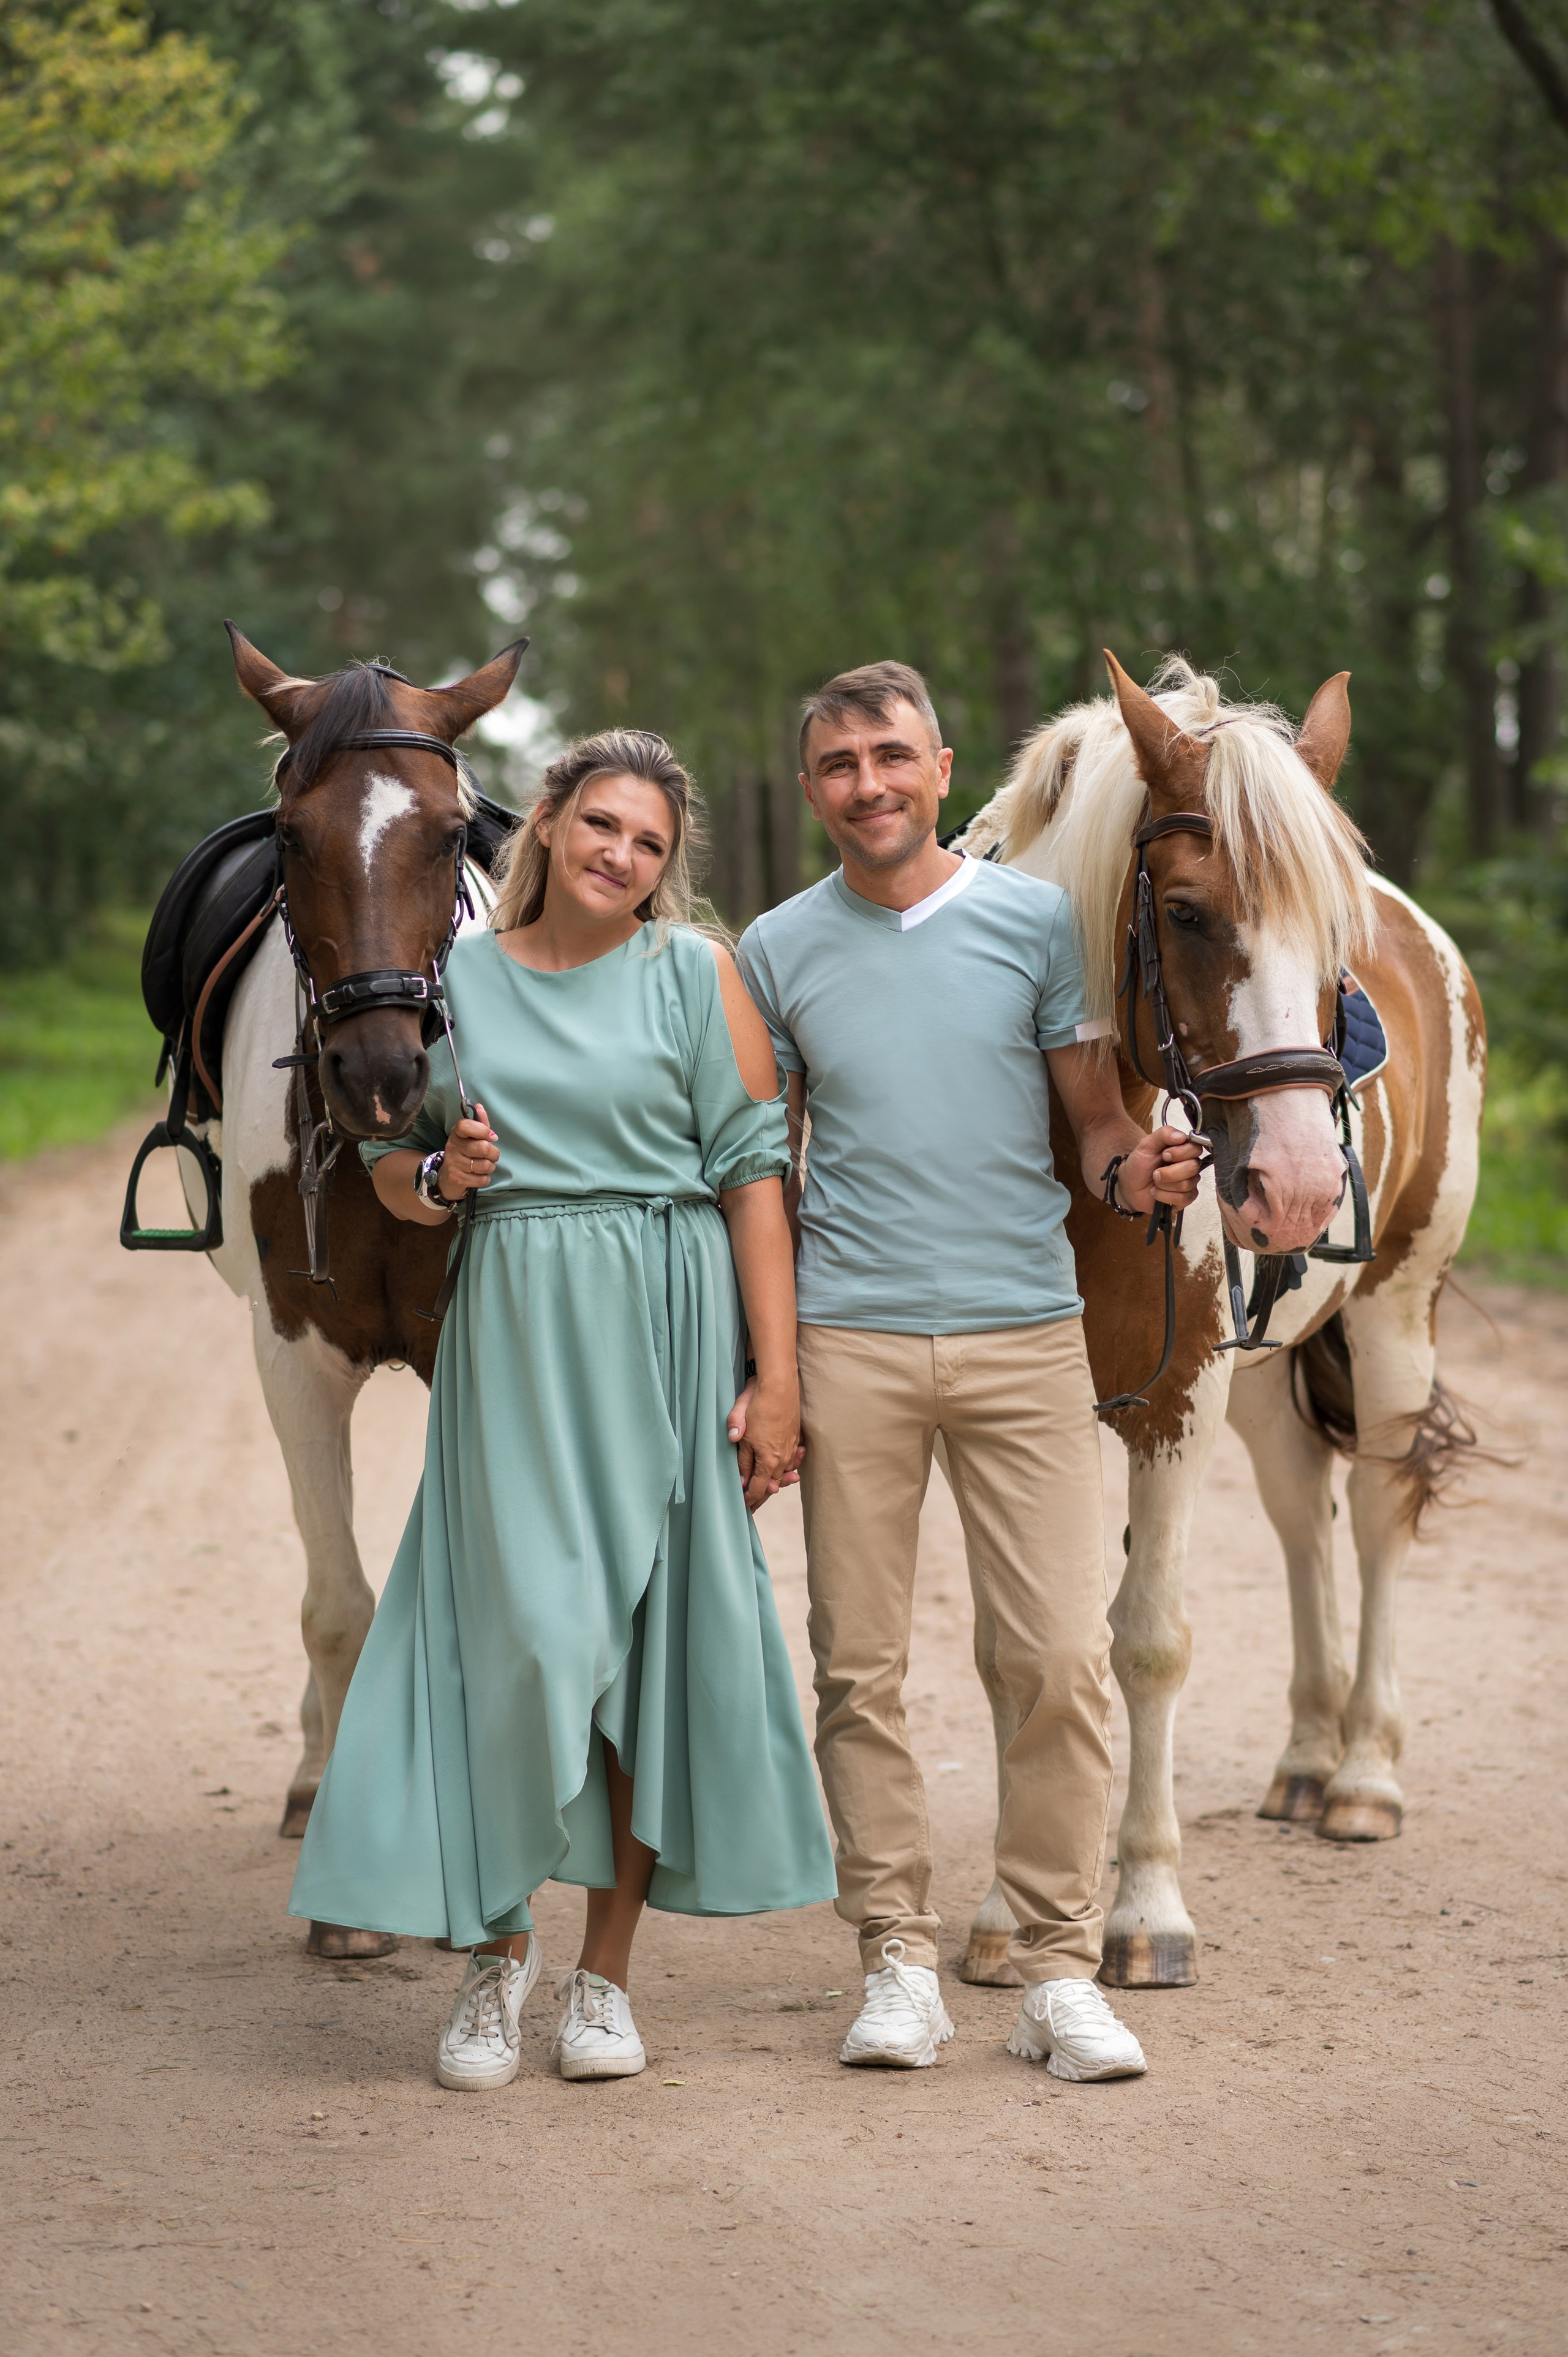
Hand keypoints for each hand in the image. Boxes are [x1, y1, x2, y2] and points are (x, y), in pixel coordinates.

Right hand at [439, 1102, 498, 1200]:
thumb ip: (480, 1123)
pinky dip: (485, 1178)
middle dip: (494, 1153)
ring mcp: (453, 1163)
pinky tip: (478, 1176)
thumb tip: (480, 1106)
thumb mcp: (471, 1137)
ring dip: (490, 1167)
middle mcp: (452, 1146)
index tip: (492, 1137)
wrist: (448, 1177)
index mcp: (456, 1133)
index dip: (483, 1130)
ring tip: (484, 1166)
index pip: (466, 1125)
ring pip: (485, 1165)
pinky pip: (482, 1179)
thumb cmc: (465, 1153)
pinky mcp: (457, 1178)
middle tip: (491, 1155)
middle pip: (483, 1147)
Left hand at [726, 1371, 804, 1512]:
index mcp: (768, 1459)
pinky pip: (792, 1460)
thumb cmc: (757, 1404)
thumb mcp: (741, 1429)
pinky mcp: (796, 1437)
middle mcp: (783, 1458)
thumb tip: (740, 1477)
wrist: (779, 1384)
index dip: (749, 1500)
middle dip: (761, 1496)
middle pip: (771, 1485)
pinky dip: (787, 1468)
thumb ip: (741, 1455)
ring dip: (775, 1483)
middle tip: (753, 1508)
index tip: (743, 1508)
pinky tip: (785, 1470)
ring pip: (783, 1473)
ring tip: (770, 1492)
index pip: (757, 1488)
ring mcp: (792, 1448)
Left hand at [1113, 1122, 1203, 1215]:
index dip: (1180, 1153)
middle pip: (1193, 1167)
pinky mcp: (1186, 1198)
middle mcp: (1189, 1165)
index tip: (1164, 1155)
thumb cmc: (1139, 1165)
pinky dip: (1165, 1196)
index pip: (1196, 1148)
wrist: (1130, 1185)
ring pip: (1187, 1184)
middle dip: (1169, 1172)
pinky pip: (1183, 1198)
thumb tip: (1181, 1136)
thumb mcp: (1146, 1145)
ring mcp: (1189, 1182)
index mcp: (1183, 1149)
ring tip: (1155, 1182)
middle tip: (1155, 1172)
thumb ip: (1163, 1134)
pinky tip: (1158, 1192)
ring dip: (1164, 1184)